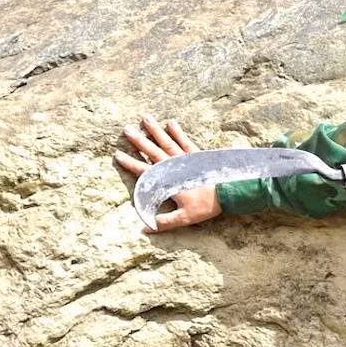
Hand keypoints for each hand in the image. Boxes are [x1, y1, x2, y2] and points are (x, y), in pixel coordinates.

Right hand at [114, 115, 220, 230]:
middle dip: (139, 140)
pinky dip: (178, 132)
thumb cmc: (206, 206)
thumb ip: (164, 222)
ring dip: (156, 130)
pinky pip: (186, 141)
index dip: (130, 163)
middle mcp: (174, 166)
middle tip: (126, 129)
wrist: (228, 193)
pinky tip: (171, 123)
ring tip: (146, 118)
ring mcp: (186, 159)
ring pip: (167, 142)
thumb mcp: (184, 217)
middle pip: (153, 151)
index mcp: (167, 181)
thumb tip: (145, 228)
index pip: (144, 171)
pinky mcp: (197, 155)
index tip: (118, 154)